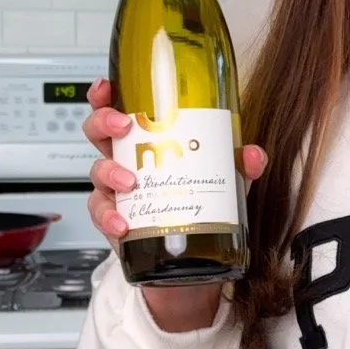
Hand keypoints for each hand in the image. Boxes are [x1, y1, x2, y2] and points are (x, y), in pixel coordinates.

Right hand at [82, 77, 265, 331]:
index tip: (108, 87)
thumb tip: (252, 155)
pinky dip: (109, 217)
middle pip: (99, 133)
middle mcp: (128, 162)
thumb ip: (241, 165)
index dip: (107, 95)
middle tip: (122, 126)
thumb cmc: (202, 206)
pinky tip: (123, 223)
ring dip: (110, 172)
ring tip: (129, 182)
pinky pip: (101, 214)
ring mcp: (118, 192)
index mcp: (149, 141)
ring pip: (97, 171)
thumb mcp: (227, 181)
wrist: (192, 260)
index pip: (122, 109)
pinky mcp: (115, 222)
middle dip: (103, 123)